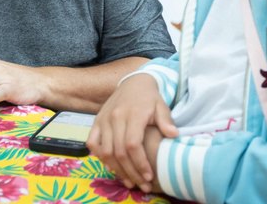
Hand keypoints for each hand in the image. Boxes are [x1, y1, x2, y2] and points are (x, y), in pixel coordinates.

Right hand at [87, 74, 177, 192]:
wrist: (134, 82)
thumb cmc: (150, 97)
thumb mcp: (161, 106)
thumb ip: (166, 121)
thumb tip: (173, 135)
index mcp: (133, 114)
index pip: (132, 144)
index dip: (140, 163)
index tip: (149, 176)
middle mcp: (115, 117)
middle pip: (119, 152)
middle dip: (131, 172)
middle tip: (142, 185)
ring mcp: (103, 119)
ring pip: (105, 151)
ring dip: (116, 170)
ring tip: (129, 181)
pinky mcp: (96, 121)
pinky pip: (92, 143)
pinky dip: (100, 157)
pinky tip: (112, 166)